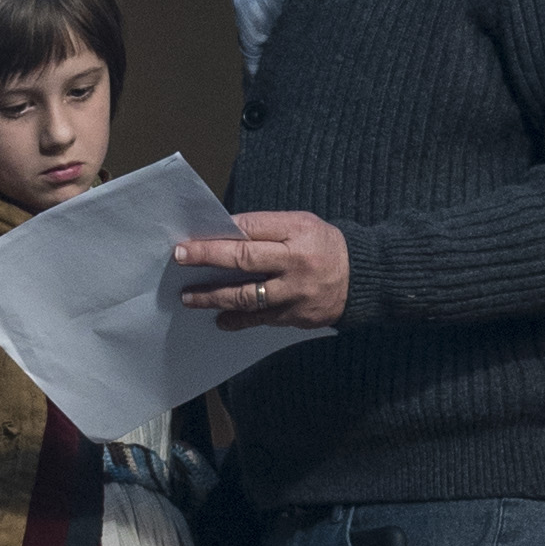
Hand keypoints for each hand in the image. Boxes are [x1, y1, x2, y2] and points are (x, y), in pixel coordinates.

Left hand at [173, 211, 349, 329]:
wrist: (364, 278)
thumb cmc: (325, 246)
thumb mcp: (302, 225)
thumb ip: (267, 229)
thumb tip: (225, 234)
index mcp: (298, 232)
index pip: (251, 228)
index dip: (219, 233)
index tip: (191, 238)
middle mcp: (296, 262)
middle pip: (244, 259)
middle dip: (208, 257)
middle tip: (180, 258)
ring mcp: (296, 293)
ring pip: (247, 296)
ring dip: (214, 296)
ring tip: (189, 298)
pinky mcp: (297, 316)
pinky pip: (261, 319)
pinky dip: (238, 320)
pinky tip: (220, 319)